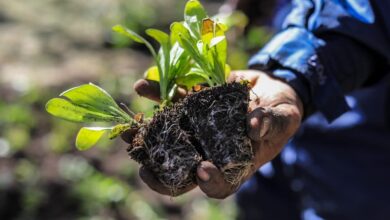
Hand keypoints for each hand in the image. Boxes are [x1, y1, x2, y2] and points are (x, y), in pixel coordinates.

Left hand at [125, 70, 303, 197]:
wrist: (269, 88)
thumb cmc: (282, 110)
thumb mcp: (284, 117)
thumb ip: (272, 123)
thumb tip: (254, 127)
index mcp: (235, 162)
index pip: (220, 183)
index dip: (209, 181)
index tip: (202, 169)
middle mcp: (212, 149)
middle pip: (184, 167)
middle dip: (161, 168)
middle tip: (143, 166)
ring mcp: (199, 129)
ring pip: (170, 137)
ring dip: (147, 135)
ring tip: (128, 131)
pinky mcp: (192, 107)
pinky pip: (172, 104)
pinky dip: (157, 95)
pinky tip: (143, 86)